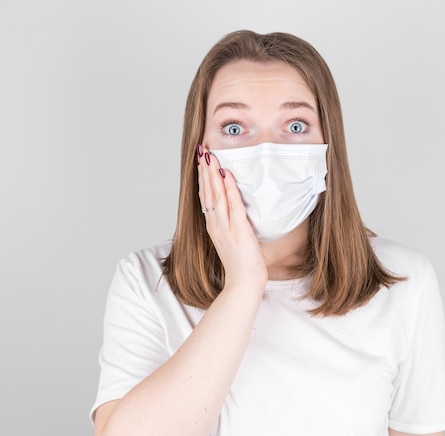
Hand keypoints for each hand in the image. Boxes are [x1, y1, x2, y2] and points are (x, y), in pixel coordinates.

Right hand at [197, 145, 267, 289]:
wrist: (243, 283)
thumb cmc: (242, 264)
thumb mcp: (233, 240)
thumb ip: (232, 224)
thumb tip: (235, 209)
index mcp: (213, 226)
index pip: (205, 197)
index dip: (202, 178)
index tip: (201, 161)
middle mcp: (215, 224)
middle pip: (207, 192)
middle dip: (204, 170)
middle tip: (202, 151)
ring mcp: (225, 227)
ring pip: (215, 195)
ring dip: (212, 174)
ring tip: (210, 157)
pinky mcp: (238, 230)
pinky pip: (232, 205)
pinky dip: (229, 188)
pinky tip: (227, 174)